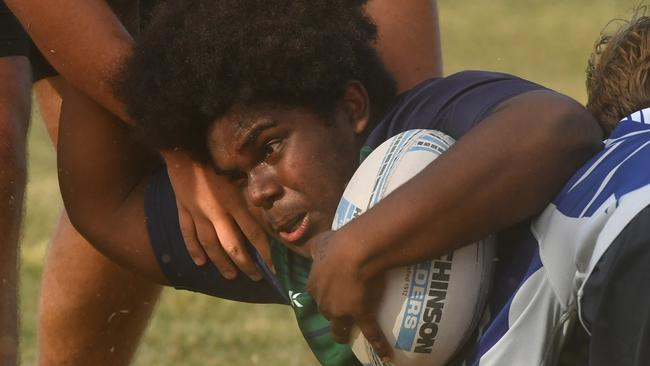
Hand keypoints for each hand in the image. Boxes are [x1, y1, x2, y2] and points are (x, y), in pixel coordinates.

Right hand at [162, 150, 271, 279]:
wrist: (183, 142)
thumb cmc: (217, 152)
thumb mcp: (240, 169)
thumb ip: (251, 190)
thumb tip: (269, 206)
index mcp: (234, 200)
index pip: (254, 233)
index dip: (265, 252)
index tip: (274, 267)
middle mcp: (216, 211)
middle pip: (232, 246)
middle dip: (246, 264)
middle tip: (256, 276)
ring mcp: (197, 212)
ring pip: (210, 245)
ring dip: (221, 263)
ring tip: (231, 275)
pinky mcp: (182, 209)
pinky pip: (188, 234)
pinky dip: (194, 250)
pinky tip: (200, 263)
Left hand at [306, 231, 392, 360]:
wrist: (355, 250)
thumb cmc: (338, 243)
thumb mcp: (320, 242)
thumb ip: (315, 245)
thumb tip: (312, 244)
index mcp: (314, 284)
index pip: (318, 295)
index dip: (325, 296)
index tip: (332, 296)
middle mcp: (324, 301)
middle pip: (327, 313)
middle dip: (333, 315)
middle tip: (343, 315)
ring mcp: (341, 311)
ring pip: (339, 329)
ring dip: (343, 334)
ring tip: (350, 338)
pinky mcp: (360, 315)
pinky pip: (371, 333)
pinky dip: (378, 344)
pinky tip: (386, 354)